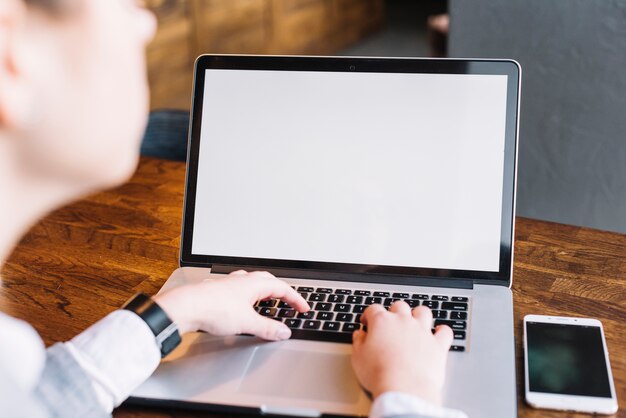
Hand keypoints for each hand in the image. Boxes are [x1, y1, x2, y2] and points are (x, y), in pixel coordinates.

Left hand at [153, 270, 309, 340]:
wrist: (185, 307)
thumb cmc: (212, 308)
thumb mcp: (247, 323)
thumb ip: (267, 328)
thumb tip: (283, 331)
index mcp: (253, 283)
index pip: (282, 288)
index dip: (296, 299)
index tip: (303, 308)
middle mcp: (241, 280)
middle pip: (268, 281)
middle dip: (281, 292)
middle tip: (289, 302)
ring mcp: (228, 284)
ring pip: (251, 283)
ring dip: (263, 291)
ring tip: (267, 301)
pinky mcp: (217, 291)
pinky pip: (238, 290)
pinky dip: (247, 296)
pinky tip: (241, 305)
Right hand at [351, 301, 452, 404]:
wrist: (403, 388)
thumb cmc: (379, 374)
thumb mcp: (358, 357)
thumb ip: (358, 342)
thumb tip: (359, 335)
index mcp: (382, 322)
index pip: (374, 309)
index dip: (369, 315)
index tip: (367, 322)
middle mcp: (403, 321)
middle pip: (399, 306)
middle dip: (394, 312)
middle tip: (391, 323)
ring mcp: (422, 331)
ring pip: (423, 312)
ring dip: (418, 315)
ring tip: (415, 323)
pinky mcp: (438, 344)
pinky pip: (445, 331)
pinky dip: (442, 331)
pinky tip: (438, 333)